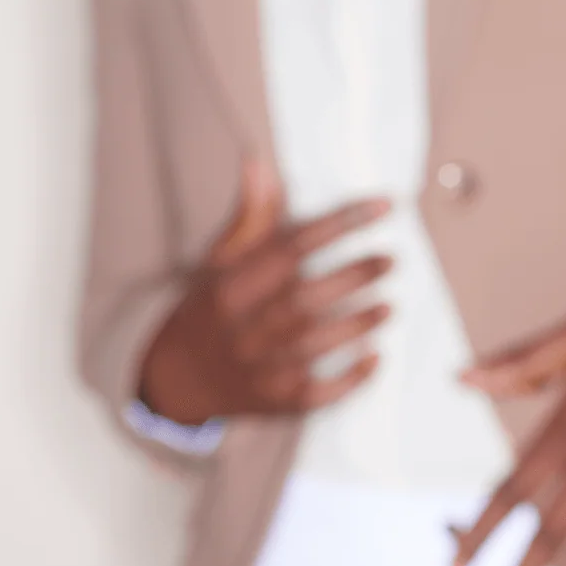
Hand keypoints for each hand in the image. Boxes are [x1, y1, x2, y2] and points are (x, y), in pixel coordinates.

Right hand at [136, 151, 394, 423]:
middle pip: (302, 298)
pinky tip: (375, 358)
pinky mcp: (273, 402)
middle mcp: (241, 327)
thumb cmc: (210, 308)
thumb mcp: (219, 261)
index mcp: (229, 286)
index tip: (382, 206)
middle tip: (390, 260)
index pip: (289, 247)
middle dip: (352, 277)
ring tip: (389, 304)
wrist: (175, 379)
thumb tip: (259, 163)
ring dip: (356, 324)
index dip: (339, 224)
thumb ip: (249, 217)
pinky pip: (315, 395)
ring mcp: (256, 368)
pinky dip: (348, 379)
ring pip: (311, 345)